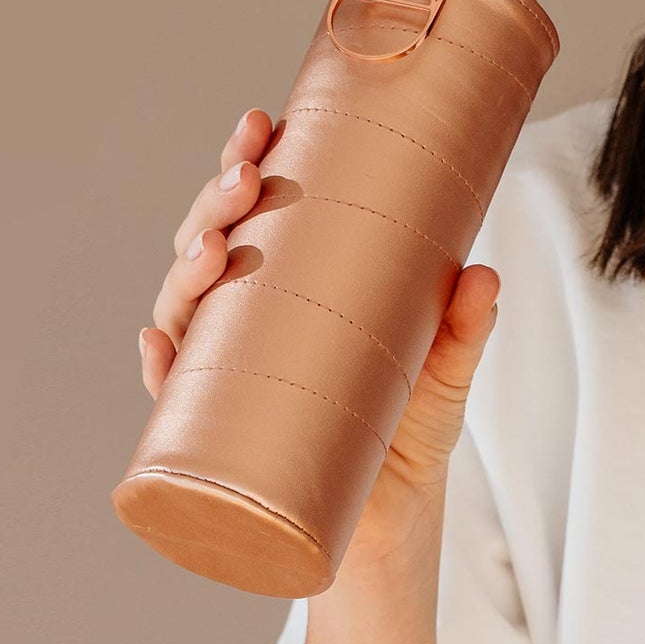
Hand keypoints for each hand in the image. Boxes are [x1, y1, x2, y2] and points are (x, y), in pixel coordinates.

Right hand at [137, 106, 503, 573]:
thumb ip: (464, 327)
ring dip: (186, 271)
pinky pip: (176, 396)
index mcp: (292, 284)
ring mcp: (228, 372)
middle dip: (215, 204)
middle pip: (211, 245)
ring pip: (187, 307)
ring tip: (213, 251)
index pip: (256, 209)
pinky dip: (161, 368)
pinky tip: (160, 343)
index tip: (260, 123)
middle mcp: (249, 319)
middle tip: (244, 178)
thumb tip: (484, 275)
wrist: (392, 520)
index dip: (246, 160)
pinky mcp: (222, 432)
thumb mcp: (446, 373)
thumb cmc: (408, 428)